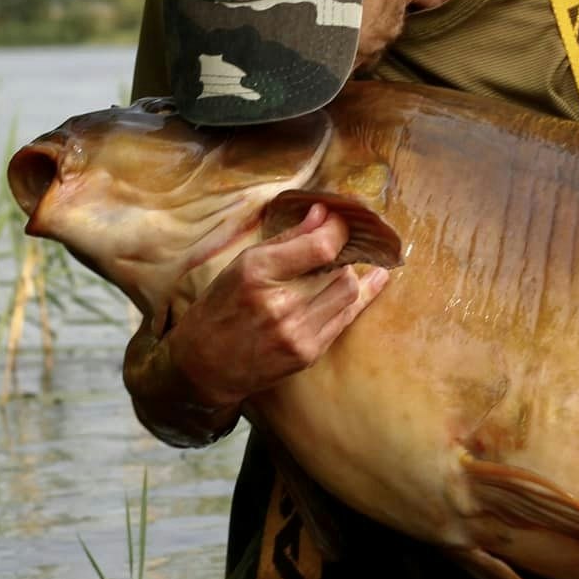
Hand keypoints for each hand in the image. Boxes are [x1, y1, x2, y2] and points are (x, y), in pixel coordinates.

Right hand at [163, 202, 389, 409]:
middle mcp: (280, 303)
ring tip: (332, 270)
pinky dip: (356, 297)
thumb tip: (323, 213)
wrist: (205, 366)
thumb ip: (287, 238)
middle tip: (334, 248)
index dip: (339, 229)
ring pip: (348, 292)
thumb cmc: (220, 307)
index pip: (321, 246)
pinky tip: (373, 281)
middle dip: (341, 254)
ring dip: (346, 276)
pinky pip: (346, 318)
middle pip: (339, 269)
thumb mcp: (242, 264)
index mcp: (258, 272)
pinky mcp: (308, 353)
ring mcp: (296, 332)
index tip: (340, 221)